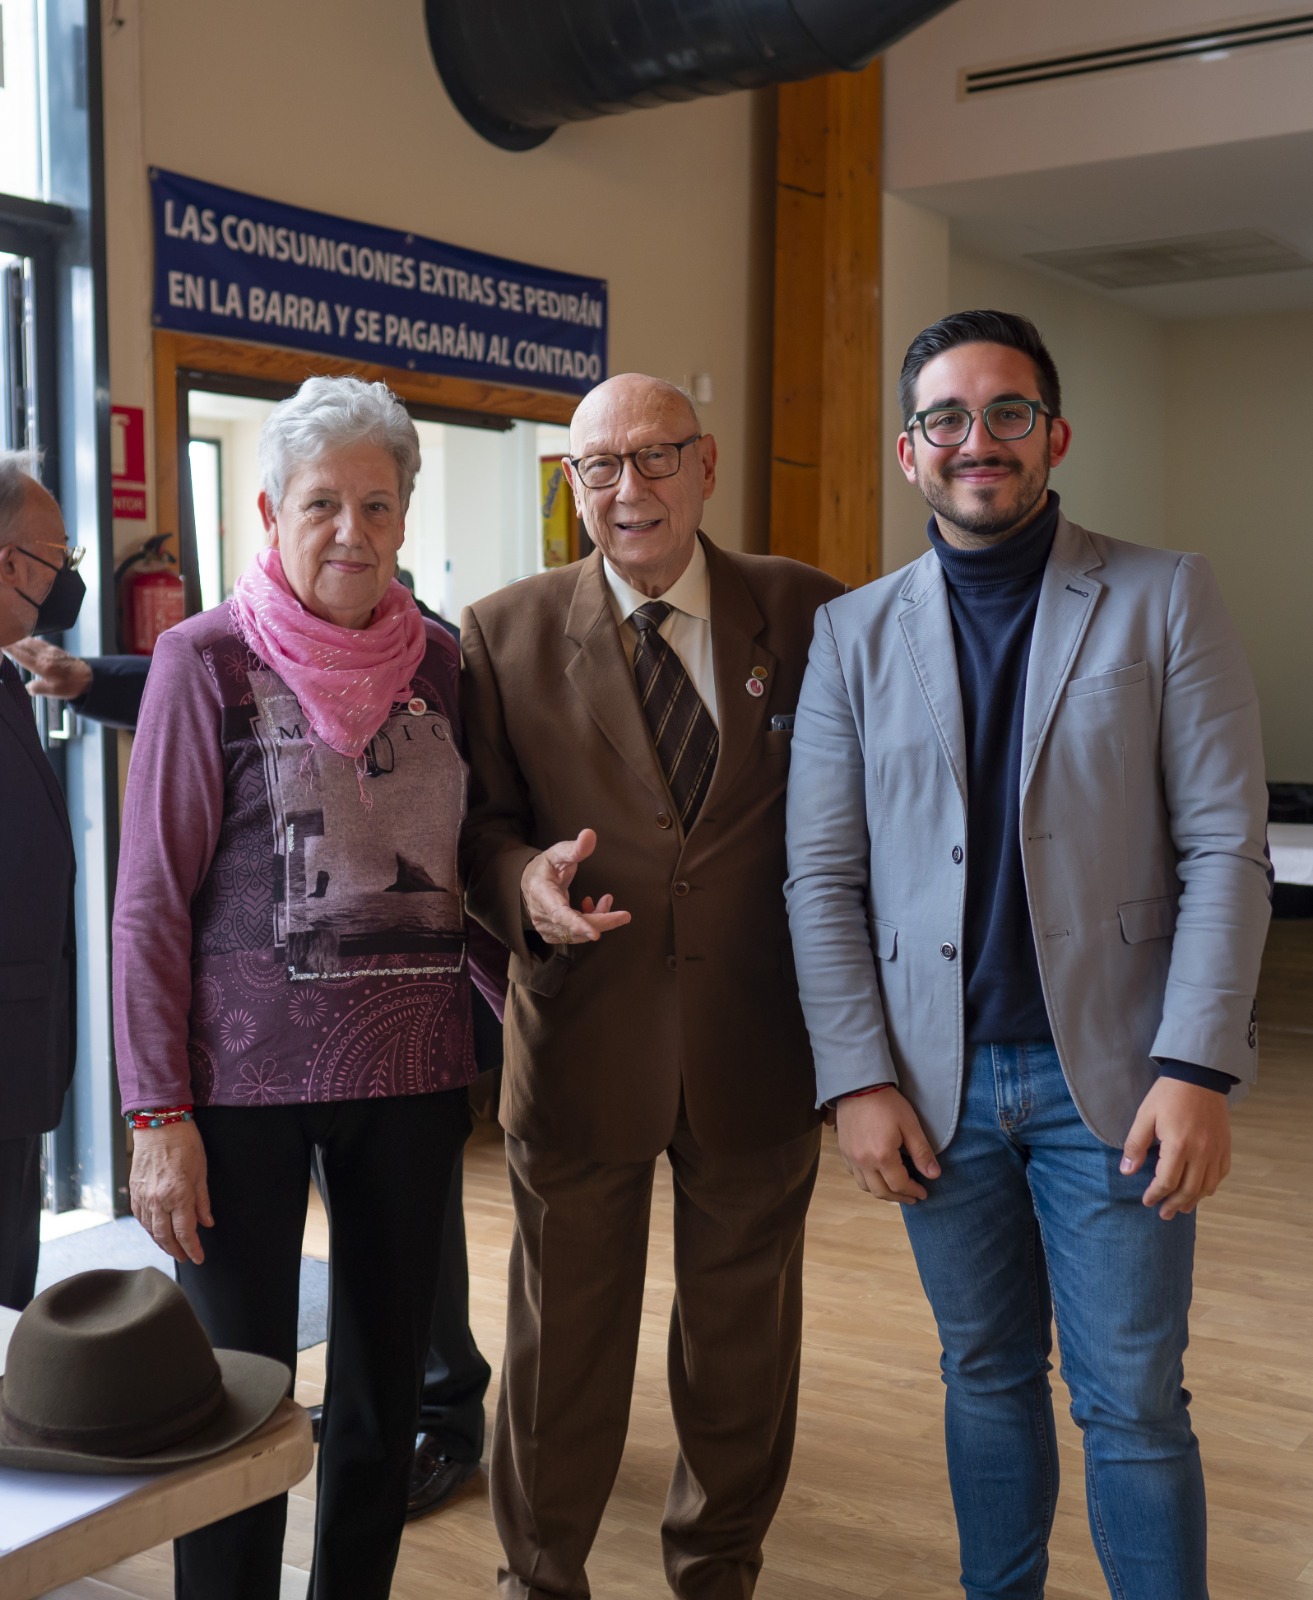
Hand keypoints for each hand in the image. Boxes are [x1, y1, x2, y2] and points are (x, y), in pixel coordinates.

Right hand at [4, 637, 92, 699]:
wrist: (90, 678)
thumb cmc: (72, 685)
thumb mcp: (54, 692)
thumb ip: (38, 688)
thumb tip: (28, 687)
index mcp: (42, 666)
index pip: (20, 654)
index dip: (9, 648)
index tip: (1, 643)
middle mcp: (45, 655)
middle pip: (23, 644)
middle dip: (11, 640)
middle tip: (3, 637)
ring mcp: (51, 651)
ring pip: (31, 641)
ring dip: (20, 639)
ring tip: (10, 637)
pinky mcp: (56, 650)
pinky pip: (40, 642)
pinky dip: (30, 640)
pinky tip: (27, 640)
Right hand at [128, 1119, 212, 1264]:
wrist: (159, 1125)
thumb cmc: (185, 1144)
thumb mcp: (201, 1172)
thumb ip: (202, 1201)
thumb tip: (207, 1223)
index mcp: (178, 1195)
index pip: (185, 1232)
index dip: (192, 1248)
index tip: (199, 1258)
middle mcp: (158, 1200)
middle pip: (165, 1236)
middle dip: (176, 1251)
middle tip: (186, 1258)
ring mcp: (143, 1197)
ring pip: (150, 1230)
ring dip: (162, 1243)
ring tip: (172, 1249)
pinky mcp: (134, 1191)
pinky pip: (140, 1218)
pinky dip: (149, 1229)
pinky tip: (156, 1232)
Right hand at [520, 828, 630, 946]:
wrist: (530, 882)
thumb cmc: (546, 866)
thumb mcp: (559, 853)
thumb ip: (575, 848)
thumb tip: (590, 834)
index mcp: (542, 893)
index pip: (560, 913)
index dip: (578, 924)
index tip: (596, 934)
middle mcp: (541, 914)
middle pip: (575, 927)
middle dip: (602, 921)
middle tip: (625, 916)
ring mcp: (545, 927)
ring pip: (577, 933)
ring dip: (598, 919)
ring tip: (606, 900)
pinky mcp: (552, 934)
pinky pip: (575, 935)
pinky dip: (589, 924)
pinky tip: (591, 908)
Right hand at [835, 1088, 940, 1203]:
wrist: (857, 1086)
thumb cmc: (886, 1103)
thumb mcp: (909, 1125)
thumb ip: (921, 1152)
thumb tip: (934, 1175)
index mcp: (882, 1156)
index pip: (899, 1184)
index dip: (913, 1191)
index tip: (924, 1193)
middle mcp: (864, 1162)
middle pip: (881, 1192)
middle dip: (899, 1197)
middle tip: (913, 1197)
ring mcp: (851, 1157)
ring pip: (865, 1187)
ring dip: (882, 1192)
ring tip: (896, 1189)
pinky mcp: (844, 1151)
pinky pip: (855, 1175)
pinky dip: (868, 1181)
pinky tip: (877, 1175)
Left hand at [1121, 1077, 1230, 1220]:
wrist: (1199, 1076)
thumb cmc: (1168, 1095)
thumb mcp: (1145, 1116)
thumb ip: (1135, 1145)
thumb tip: (1127, 1172)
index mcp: (1179, 1145)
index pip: (1166, 1182)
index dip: (1155, 1194)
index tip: (1146, 1201)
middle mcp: (1201, 1152)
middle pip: (1188, 1189)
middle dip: (1173, 1204)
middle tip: (1163, 1214)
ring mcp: (1216, 1151)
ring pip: (1206, 1186)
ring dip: (1193, 1200)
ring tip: (1180, 1209)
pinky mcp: (1225, 1146)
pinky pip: (1220, 1175)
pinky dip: (1210, 1187)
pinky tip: (1200, 1191)